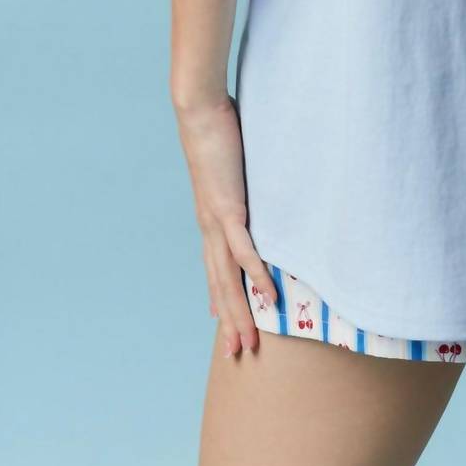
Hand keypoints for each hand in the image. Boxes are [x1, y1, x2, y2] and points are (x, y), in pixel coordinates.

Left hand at [173, 91, 276, 357]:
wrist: (197, 112)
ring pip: (229, 278)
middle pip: (221, 284)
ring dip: (241, 312)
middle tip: (239, 353)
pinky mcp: (228, 208)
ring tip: (250, 341)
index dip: (221, 297)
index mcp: (210, 218)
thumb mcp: (230, 162)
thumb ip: (241, 177)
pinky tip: (269, 295)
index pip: (215, 268)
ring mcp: (217, 221)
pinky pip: (246, 250)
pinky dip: (257, 275)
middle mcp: (210, 227)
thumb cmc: (215, 129)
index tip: (224, 323)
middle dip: (231, 321)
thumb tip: (250, 178)